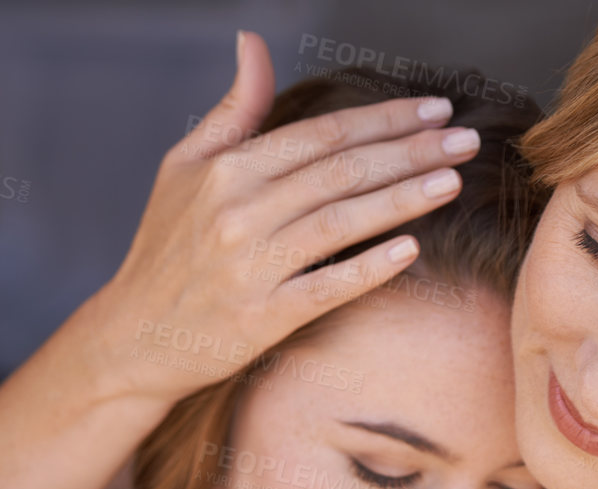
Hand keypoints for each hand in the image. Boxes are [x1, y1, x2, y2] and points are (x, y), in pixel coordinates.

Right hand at [79, 30, 477, 404]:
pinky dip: (370, 267)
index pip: (322, 135)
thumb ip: (233, 109)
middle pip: (343, 172)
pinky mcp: (262, 320)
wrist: (133, 336)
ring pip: (344, 223)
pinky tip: (412, 249)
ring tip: (451, 181)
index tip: (433, 110)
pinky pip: (328, 288)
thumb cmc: (164, 249)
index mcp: (227, 172)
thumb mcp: (184, 167)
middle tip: (464, 140)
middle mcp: (240, 215)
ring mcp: (252, 269)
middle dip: (411, 152)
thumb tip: (254, 43)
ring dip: (404, 199)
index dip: (384, 119)